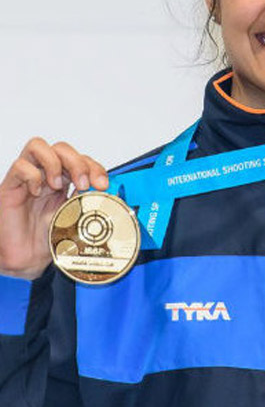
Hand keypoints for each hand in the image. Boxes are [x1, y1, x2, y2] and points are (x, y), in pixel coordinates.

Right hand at [0, 138, 107, 279]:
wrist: (27, 260)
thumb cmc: (50, 239)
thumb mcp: (79, 220)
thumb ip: (92, 204)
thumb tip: (113, 196)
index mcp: (65, 182)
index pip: (81, 159)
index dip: (94, 167)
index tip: (102, 184)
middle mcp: (46, 176)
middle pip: (62, 148)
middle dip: (78, 162)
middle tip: (84, 185)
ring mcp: (28, 180)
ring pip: (38, 146)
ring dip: (55, 162)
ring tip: (58, 186)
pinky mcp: (10, 187)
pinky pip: (20, 166)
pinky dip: (32, 175)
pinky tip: (38, 192)